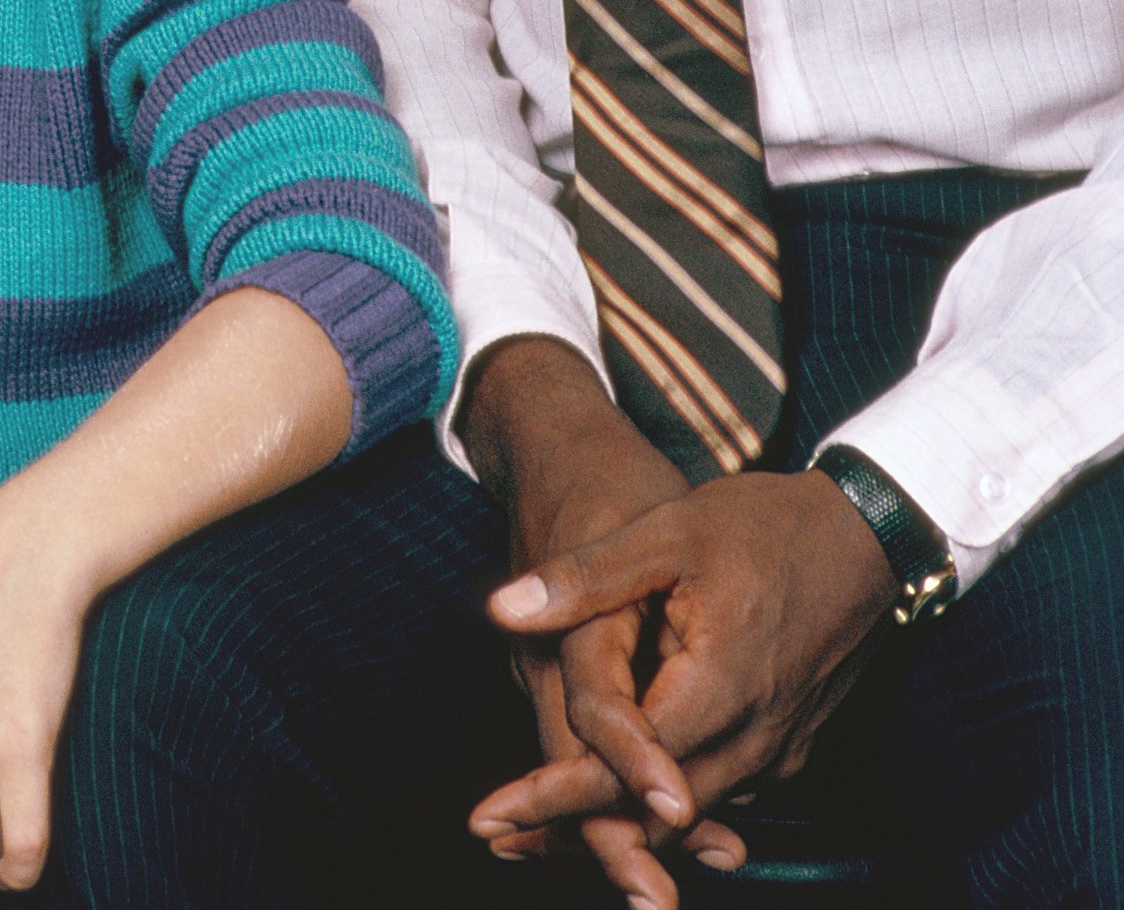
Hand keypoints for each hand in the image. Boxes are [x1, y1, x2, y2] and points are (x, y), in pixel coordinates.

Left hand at [475, 472, 898, 907]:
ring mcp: (780, 749)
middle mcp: (757, 739)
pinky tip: (623, 790)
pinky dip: (667, 800)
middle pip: (655, 815)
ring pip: (689, 813)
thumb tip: (501, 608)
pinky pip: (720, 789)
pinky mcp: (789, 744)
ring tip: (539, 822)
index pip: (624, 772)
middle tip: (496, 833)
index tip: (489, 815)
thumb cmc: (764, 525)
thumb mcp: (666, 532)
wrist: (869, 535)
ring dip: (618, 820)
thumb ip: (585, 577)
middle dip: (572, 828)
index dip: (552, 797)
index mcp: (720, 689)